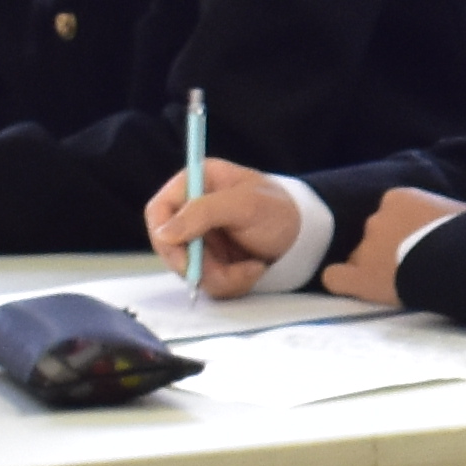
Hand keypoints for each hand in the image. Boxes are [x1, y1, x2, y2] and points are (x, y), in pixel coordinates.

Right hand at [146, 160, 305, 294]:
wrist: (307, 236)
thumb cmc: (280, 210)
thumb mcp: (247, 205)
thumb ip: (205, 212)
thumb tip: (164, 233)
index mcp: (196, 183)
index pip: (158, 210)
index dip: (164, 236)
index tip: (184, 259)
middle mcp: (192, 210)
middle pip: (169, 246)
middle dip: (198, 265)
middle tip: (226, 272)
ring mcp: (200, 238)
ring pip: (188, 269)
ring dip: (221, 276)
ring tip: (255, 267)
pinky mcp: (211, 260)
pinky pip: (207, 281)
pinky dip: (231, 281)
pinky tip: (255, 270)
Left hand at [329, 188, 465, 306]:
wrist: (464, 258)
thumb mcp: (463, 212)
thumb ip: (447, 214)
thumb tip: (460, 219)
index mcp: (399, 198)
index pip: (391, 213)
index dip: (405, 230)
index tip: (422, 242)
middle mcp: (376, 219)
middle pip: (375, 235)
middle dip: (390, 249)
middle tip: (415, 264)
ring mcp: (366, 248)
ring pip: (361, 257)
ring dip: (376, 267)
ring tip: (401, 282)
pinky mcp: (361, 278)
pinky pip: (336, 278)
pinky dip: (344, 282)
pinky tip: (359, 287)